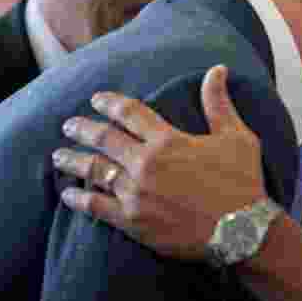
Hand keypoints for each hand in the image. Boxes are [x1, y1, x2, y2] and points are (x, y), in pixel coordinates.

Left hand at [51, 65, 267, 260]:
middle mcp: (145, 164)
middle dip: (83, 129)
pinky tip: (68, 194)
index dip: (110, 103)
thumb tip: (217, 70)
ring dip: (74, 160)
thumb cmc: (242, 181)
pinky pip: (96, 206)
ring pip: (95, 170)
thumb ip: (218, 103)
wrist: (241, 231)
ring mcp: (135, 193)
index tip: (96, 99)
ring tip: (59, 155)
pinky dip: (79, 198)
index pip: (129, 113)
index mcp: (168, 141)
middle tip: (69, 125)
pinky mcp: (132, 220)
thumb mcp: (236, 137)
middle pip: (104, 139)